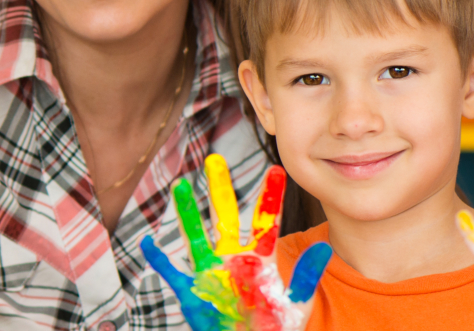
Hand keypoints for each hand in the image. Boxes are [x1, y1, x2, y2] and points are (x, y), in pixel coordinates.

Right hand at [140, 154, 331, 330]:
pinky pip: (171, 272)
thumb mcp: (296, 303)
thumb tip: (324, 248)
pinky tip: (148, 242)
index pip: (266, 221)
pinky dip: (159, 259)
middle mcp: (232, 258)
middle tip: (215, 159)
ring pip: (195, 235)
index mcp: (260, 258)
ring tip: (179, 185)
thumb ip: (306, 276)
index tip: (276, 169)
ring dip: (186, 212)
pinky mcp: (192, 291)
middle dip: (219, 188)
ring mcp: (210, 272)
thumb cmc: (275, 326)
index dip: (270, 195)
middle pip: (224, 215)